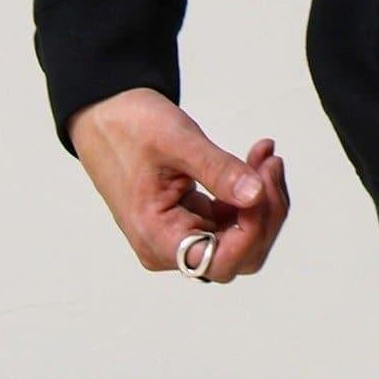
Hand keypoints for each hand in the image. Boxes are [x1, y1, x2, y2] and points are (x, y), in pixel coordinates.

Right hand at [66, 87, 289, 282]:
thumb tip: (255, 195)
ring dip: (264, 198)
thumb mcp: (177, 142)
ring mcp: (183, 233)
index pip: (218, 262)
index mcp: (156, 238)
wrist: (108, 117)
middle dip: (266, 212)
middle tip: (270, 164)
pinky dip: (252, 189)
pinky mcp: (193, 217)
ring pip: (243, 237)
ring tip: (265, 155)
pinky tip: (257, 156)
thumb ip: (218, 170)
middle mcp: (170, 246)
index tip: (260, 186)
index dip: (250, 232)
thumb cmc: (130, 129)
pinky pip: (234, 217)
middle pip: (239, 255)